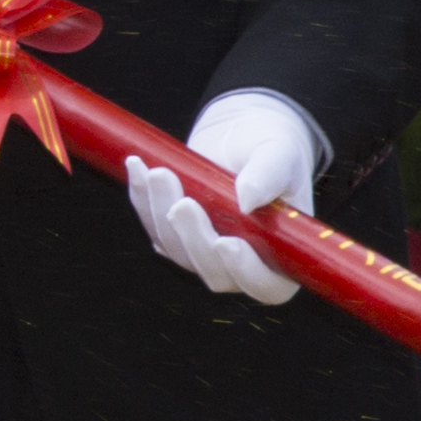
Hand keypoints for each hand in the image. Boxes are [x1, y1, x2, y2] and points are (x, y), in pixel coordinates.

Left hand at [125, 89, 321, 304]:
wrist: (241, 134)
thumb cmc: (273, 148)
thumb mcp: (280, 153)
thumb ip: (269, 176)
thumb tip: (246, 201)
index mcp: (281, 254)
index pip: (266, 286)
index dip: (244, 271)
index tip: (226, 242)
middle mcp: (243, 262)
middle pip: (213, 273)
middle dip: (194, 238)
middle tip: (183, 202)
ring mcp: (205, 251)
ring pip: (176, 250)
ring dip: (162, 214)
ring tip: (159, 173)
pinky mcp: (176, 233)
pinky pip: (153, 226)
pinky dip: (143, 200)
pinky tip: (139, 169)